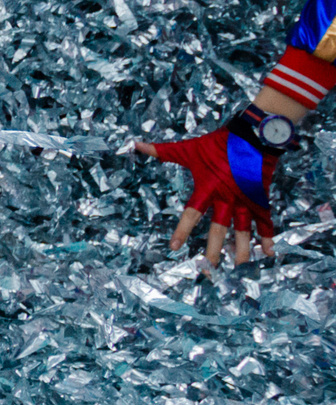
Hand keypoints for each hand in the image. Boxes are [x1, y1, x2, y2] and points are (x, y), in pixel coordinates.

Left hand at [137, 126, 276, 264]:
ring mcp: (245, 199)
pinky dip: (268, 236)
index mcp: (207, 188)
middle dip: (213, 249)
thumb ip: (163, 151)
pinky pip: (265, 221)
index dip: (183, 230)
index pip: (192, 214)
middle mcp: (227, 197)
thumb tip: (136, 145)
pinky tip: (268, 252)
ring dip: (241, 248)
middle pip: (219, 229)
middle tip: (207, 268)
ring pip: (244, 229)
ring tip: (238, 264)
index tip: (174, 247)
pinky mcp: (260, 198)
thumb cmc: (218, 143)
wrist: (254, 136)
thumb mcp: (189, 149)